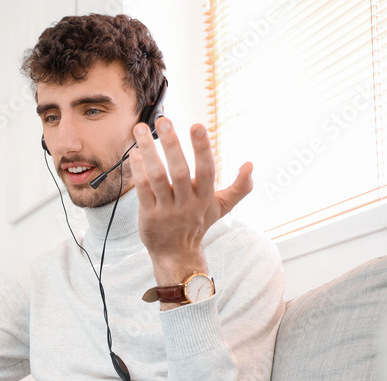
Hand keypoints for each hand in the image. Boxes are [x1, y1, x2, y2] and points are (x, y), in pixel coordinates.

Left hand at [130, 117, 252, 284]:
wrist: (176, 255)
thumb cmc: (198, 224)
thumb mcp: (221, 208)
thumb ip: (239, 188)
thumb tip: (251, 166)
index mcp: (205, 198)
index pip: (206, 170)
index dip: (202, 148)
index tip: (197, 125)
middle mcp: (187, 204)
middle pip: (179, 171)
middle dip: (172, 144)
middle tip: (163, 120)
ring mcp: (166, 210)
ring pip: (157, 178)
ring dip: (149, 152)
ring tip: (140, 130)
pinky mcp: (149, 215)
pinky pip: (142, 190)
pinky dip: (138, 170)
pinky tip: (135, 153)